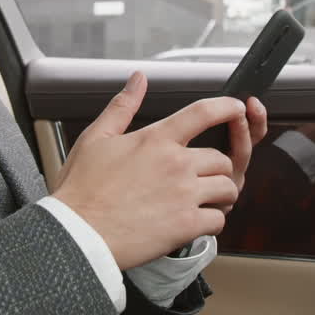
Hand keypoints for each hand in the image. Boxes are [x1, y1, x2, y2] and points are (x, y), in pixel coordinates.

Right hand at [53, 71, 265, 269]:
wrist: (77, 234)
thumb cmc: (82, 190)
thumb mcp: (96, 138)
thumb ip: (122, 106)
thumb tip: (138, 80)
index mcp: (156, 140)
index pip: (202, 113)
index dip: (226, 108)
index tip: (236, 109)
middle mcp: (176, 164)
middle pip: (222, 159)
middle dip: (217, 169)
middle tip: (204, 180)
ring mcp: (184, 194)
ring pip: (228, 188)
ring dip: (221, 196)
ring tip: (205, 202)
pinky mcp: (186, 224)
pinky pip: (218, 220)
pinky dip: (212, 222)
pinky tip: (196, 223)